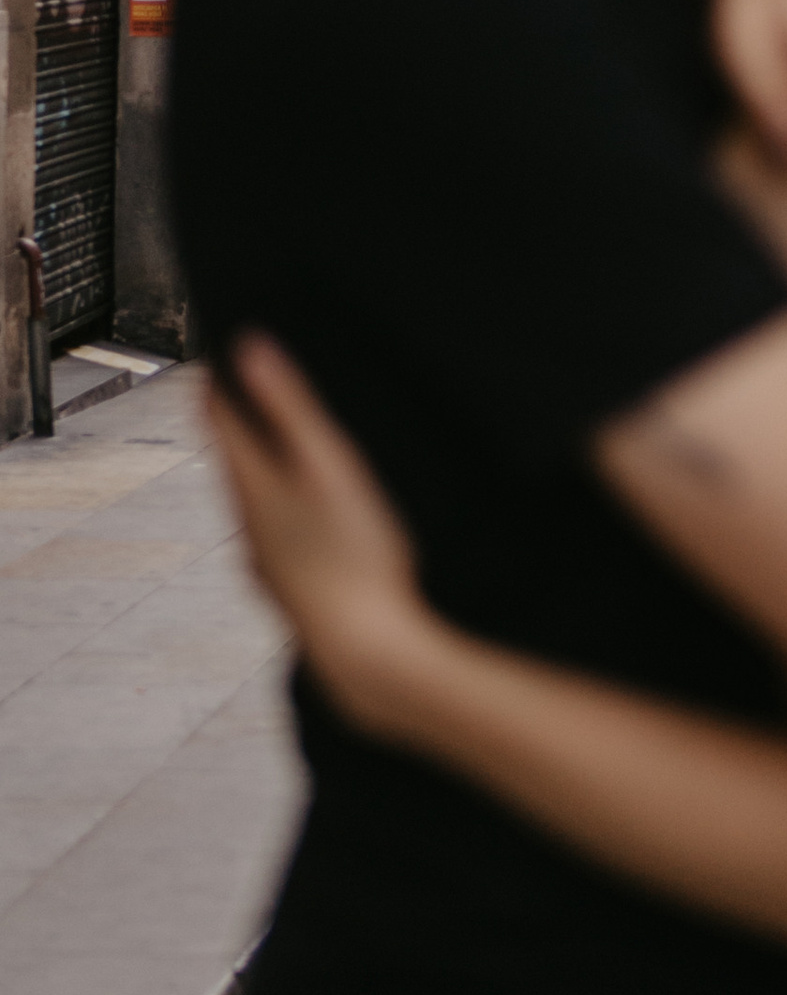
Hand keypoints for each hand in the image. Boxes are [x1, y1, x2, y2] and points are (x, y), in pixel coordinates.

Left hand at [206, 335, 423, 731]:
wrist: (365, 647)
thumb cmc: (353, 553)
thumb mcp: (329, 465)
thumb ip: (290, 406)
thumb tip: (248, 347)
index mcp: (253, 485)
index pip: (217, 420)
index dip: (213, 381)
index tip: (213, 351)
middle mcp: (248, 522)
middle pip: (230, 461)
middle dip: (234, 422)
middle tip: (238, 387)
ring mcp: (266, 559)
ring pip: (250, 501)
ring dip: (255, 467)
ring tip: (272, 444)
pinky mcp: (290, 586)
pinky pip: (273, 535)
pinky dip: (279, 509)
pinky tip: (304, 518)